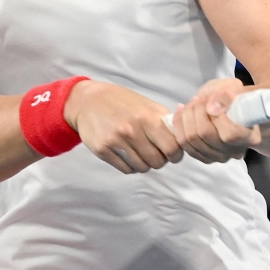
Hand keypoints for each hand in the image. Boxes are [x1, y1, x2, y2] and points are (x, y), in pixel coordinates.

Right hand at [65, 80, 183, 173]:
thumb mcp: (146, 104)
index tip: (173, 153)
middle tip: (156, 153)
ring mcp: (116, 141)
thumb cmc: (121, 101)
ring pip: (142, 167)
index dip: (176, 154)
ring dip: (145, 164)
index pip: (172, 148)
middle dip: (160, 160)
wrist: (88, 100)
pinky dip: (131, 166)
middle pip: (157, 161)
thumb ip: (164, 120)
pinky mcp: (103, 150)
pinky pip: (126, 169)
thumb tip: (182, 136)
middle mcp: (133, 130)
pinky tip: (129, 156)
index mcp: (148, 117)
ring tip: (141, 153)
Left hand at [171, 78, 260, 162]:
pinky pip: (183, 143)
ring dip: (187, 116)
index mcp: (250, 135)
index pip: (231, 134)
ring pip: (191, 139)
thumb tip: (212, 107)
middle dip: (197, 110)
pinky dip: (179, 124)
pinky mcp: (204, 157)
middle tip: (200, 99)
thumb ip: (226, 94)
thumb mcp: (233, 87)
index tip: (212, 100)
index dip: (217, 116)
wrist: (228, 106)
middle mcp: (235, 151)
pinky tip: (183, 111)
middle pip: (205, 134)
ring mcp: (219, 156)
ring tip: (193, 103)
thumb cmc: (234, 96)